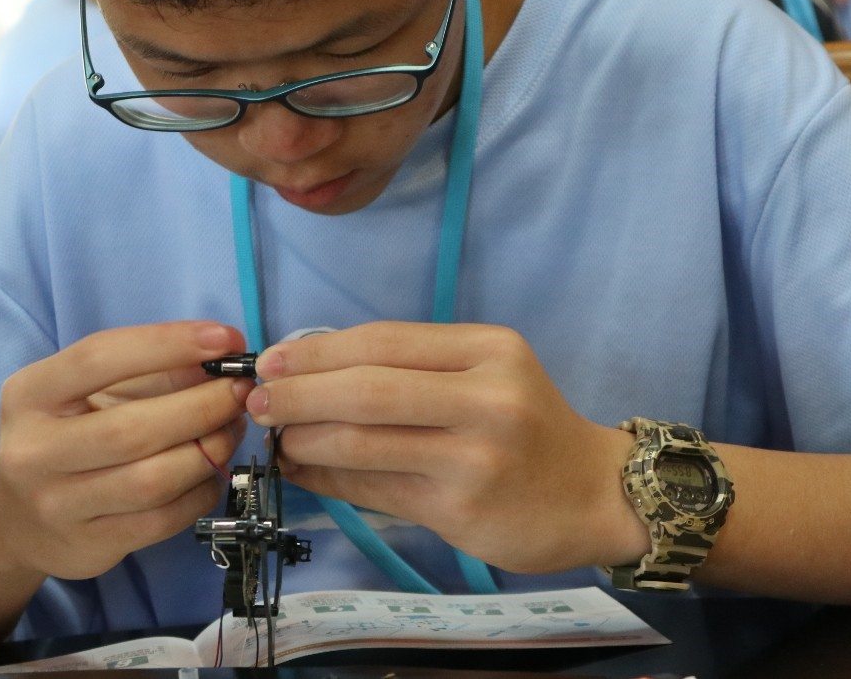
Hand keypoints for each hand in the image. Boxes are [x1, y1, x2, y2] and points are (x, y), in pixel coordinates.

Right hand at [0, 321, 253, 579]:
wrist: (18, 519)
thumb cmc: (64, 436)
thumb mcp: (87, 393)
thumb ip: (147, 372)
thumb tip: (220, 353)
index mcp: (29, 396)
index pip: (99, 358)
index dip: (167, 344)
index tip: (224, 338)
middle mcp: (34, 452)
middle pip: (132, 428)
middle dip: (202, 406)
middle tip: (240, 392)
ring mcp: (58, 506)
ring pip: (153, 480)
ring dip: (208, 451)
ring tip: (231, 429)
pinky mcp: (89, 546)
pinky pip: (163, 519)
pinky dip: (201, 492)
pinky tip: (213, 471)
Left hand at [245, 322, 649, 574]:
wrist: (595, 495)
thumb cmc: (527, 426)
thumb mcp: (487, 372)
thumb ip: (411, 366)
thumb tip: (310, 369)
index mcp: (488, 350)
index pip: (381, 341)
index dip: (314, 352)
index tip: (269, 361)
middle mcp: (486, 398)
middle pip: (365, 390)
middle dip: (296, 395)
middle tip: (255, 401)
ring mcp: (474, 458)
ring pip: (361, 443)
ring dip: (303, 440)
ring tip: (277, 438)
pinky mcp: (460, 510)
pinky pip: (373, 490)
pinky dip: (326, 479)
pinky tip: (302, 471)